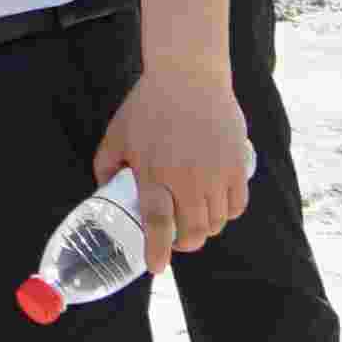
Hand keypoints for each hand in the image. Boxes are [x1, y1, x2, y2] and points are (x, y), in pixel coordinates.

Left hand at [98, 61, 253, 265]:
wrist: (189, 74)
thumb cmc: (149, 105)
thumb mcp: (117, 134)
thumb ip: (106, 165)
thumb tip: (104, 190)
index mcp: (154, 173)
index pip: (158, 224)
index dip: (158, 251)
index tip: (156, 267)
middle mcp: (187, 179)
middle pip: (194, 232)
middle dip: (186, 244)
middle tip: (178, 240)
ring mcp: (216, 173)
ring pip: (217, 222)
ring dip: (206, 229)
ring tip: (196, 221)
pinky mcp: (238, 165)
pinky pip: (237, 205)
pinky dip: (227, 213)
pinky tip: (217, 208)